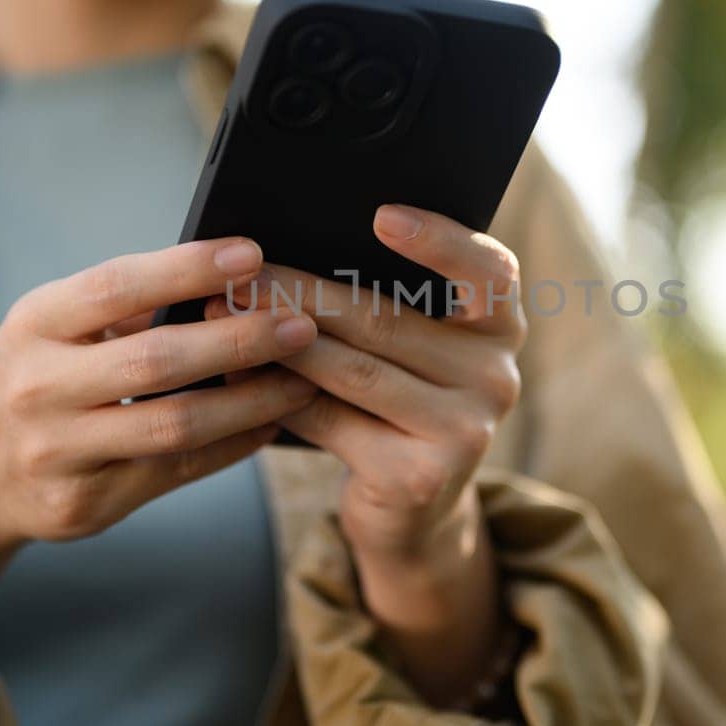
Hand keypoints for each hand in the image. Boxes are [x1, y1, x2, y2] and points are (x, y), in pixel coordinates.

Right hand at [0, 236, 319, 575]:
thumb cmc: (35, 376)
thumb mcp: (52, 328)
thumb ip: (125, 306)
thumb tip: (233, 273)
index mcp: (34, 325)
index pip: (115, 287)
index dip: (186, 268)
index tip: (251, 253)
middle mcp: (38, 388)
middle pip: (155, 362)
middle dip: (239, 341)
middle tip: (301, 324)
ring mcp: (58, 453)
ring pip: (174, 426)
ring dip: (250, 402)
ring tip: (303, 378)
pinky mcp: (85, 504)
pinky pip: (178, 471)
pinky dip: (234, 444)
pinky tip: (271, 421)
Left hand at [205, 204, 525, 562]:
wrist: (413, 510)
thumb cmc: (398, 404)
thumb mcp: (412, 352)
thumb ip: (385, 305)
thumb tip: (284, 258)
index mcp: (501, 328)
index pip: (489, 271)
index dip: (439, 241)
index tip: (381, 215)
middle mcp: (496, 376)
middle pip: (387, 320)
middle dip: (302, 292)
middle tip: (240, 273)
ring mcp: (464, 430)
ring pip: (354, 369)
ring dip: (279, 341)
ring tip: (224, 315)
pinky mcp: (420, 477)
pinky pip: (332, 421)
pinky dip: (278, 395)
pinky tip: (237, 376)